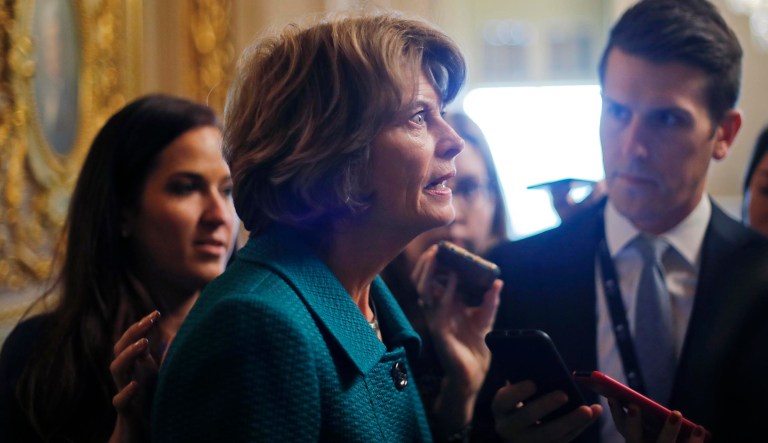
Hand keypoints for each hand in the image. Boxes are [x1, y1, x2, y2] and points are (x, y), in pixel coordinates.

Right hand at [108, 310, 160, 442]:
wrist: (143, 428)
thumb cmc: (153, 396)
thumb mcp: (161, 371)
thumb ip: (165, 352)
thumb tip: (175, 330)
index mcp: (137, 363)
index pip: (133, 338)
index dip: (142, 324)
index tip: (157, 312)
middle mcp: (128, 373)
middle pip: (121, 347)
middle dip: (133, 332)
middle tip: (149, 320)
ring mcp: (124, 390)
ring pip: (116, 369)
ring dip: (128, 355)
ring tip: (144, 343)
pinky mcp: (125, 410)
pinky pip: (119, 400)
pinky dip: (126, 392)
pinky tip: (135, 384)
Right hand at [410, 244, 501, 430]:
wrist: (474, 372)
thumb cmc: (476, 344)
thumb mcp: (486, 317)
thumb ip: (491, 300)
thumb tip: (498, 281)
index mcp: (445, 303)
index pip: (433, 278)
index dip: (435, 262)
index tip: (445, 247)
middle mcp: (436, 308)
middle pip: (421, 280)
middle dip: (426, 263)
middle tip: (437, 248)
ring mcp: (435, 318)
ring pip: (422, 290)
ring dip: (428, 271)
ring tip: (437, 256)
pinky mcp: (438, 329)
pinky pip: (438, 306)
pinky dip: (446, 290)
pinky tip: (453, 278)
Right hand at [493, 380, 601, 442]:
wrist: (518, 429)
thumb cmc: (521, 401)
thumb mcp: (516, 392)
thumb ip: (525, 382)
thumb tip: (545, 366)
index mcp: (501, 408)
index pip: (504, 400)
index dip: (518, 392)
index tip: (534, 383)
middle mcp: (509, 427)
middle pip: (527, 417)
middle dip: (546, 406)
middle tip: (564, 394)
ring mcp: (526, 441)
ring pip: (549, 435)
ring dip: (571, 421)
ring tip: (587, 409)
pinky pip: (564, 439)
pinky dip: (580, 426)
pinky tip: (593, 413)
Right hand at [608, 400, 707, 442]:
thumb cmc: (659, 440)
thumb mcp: (649, 434)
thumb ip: (644, 422)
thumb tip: (635, 400)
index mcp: (634, 441)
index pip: (622, 427)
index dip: (617, 413)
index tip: (613, 398)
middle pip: (635, 437)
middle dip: (633, 422)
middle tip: (633, 405)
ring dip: (669, 430)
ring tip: (676, 413)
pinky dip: (694, 441)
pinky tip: (699, 428)